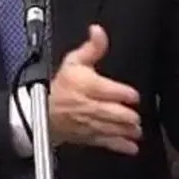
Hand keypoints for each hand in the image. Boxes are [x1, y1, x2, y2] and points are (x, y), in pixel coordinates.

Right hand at [49, 24, 141, 154]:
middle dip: (128, 116)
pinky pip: (105, 142)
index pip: (110, 90)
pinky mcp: (88, 136)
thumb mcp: (74, 61)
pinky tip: (131, 148)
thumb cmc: (60, 86)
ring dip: (126, 131)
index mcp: (87, 85)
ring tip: (137, 131)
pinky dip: (120, 146)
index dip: (125, 93)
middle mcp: (89, 105)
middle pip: (113, 112)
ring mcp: (88, 123)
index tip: (134, 96)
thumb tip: (98, 31)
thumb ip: (92, 47)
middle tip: (137, 117)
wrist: (42, 110)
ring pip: (111, 128)